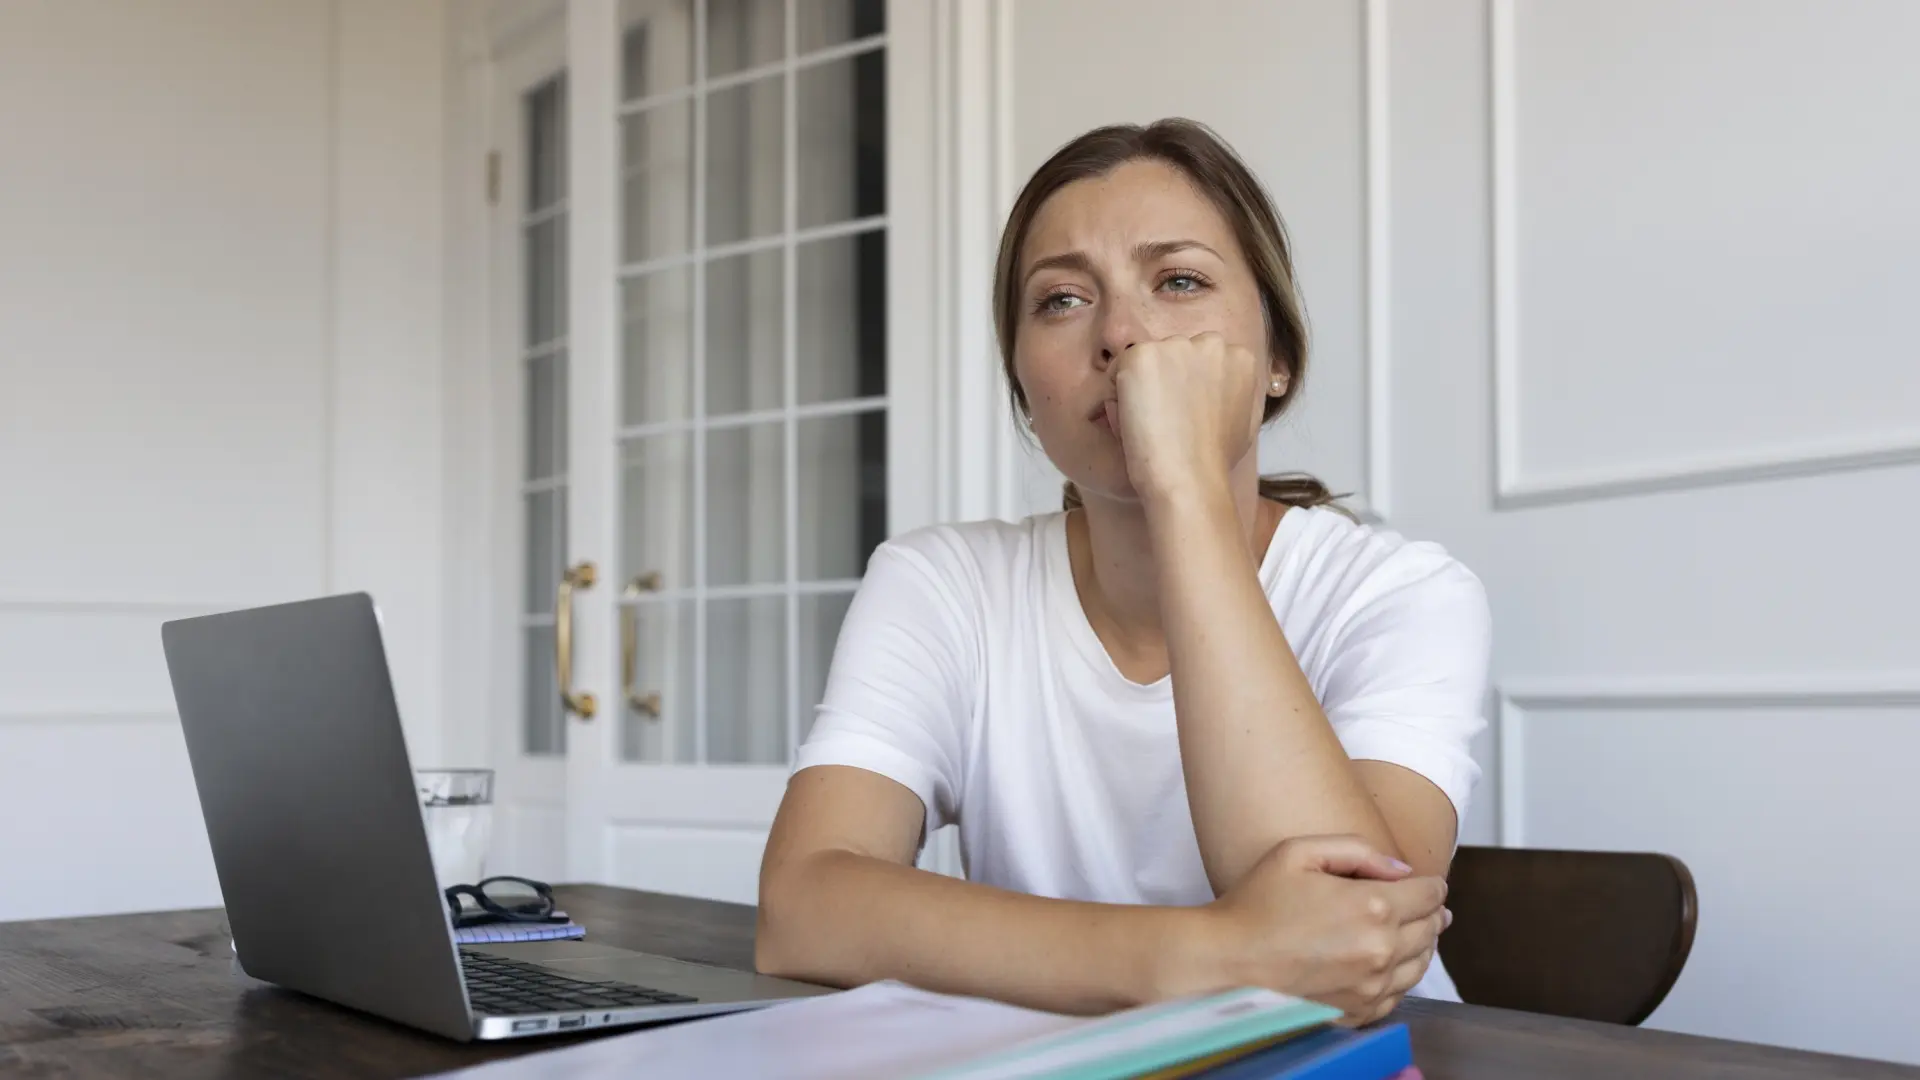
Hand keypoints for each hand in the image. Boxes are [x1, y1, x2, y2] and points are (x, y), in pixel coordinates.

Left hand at [1110, 332, 1267, 502]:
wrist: (1189, 478)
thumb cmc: (1215, 461)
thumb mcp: (1242, 420)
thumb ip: (1232, 394)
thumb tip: (1218, 391)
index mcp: (1239, 358)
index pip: (1201, 361)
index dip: (1187, 389)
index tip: (1184, 416)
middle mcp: (1212, 343)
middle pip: (1175, 354)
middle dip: (1165, 380)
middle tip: (1164, 420)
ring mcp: (1177, 345)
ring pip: (1147, 361)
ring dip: (1142, 385)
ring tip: (1151, 423)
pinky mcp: (1143, 355)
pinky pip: (1119, 368)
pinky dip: (1118, 392)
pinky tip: (1133, 419)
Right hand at [1166, 835, 1449, 1024]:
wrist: (1225, 964)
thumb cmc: (1255, 904)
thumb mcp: (1297, 853)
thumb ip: (1356, 850)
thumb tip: (1401, 869)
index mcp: (1373, 907)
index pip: (1430, 894)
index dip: (1431, 884)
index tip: (1423, 882)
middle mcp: (1381, 950)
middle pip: (1432, 928)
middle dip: (1431, 912)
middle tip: (1426, 905)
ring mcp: (1372, 986)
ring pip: (1421, 964)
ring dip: (1421, 945)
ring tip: (1412, 932)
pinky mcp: (1359, 1011)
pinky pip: (1399, 994)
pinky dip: (1401, 976)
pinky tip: (1387, 964)